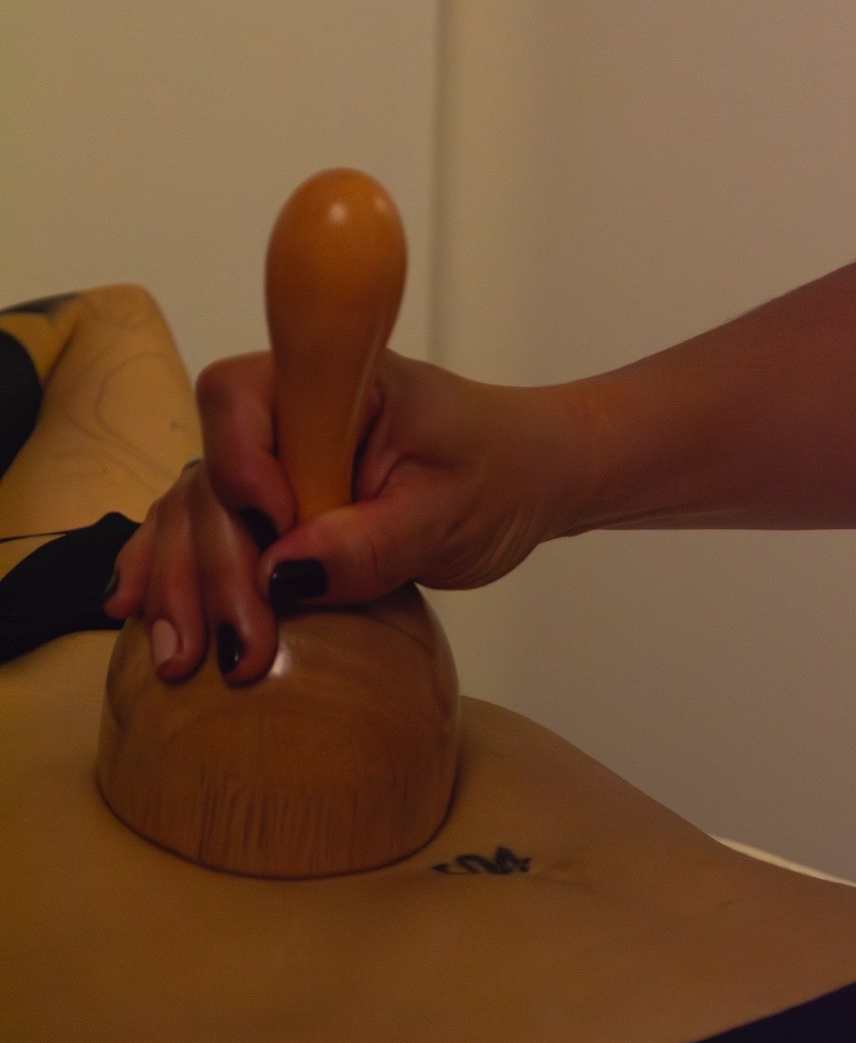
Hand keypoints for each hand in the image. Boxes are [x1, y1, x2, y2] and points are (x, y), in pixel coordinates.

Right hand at [104, 348, 578, 680]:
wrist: (531, 479)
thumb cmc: (503, 474)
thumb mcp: (448, 513)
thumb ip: (371, 543)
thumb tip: (281, 576)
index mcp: (329, 382)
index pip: (239, 401)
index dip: (241, 470)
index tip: (274, 531)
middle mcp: (283, 416)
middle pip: (210, 477)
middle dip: (212, 566)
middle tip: (237, 650)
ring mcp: (272, 464)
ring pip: (195, 512)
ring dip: (180, 584)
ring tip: (179, 661)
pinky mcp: (272, 511)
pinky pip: (205, 532)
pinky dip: (171, 570)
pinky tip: (137, 612)